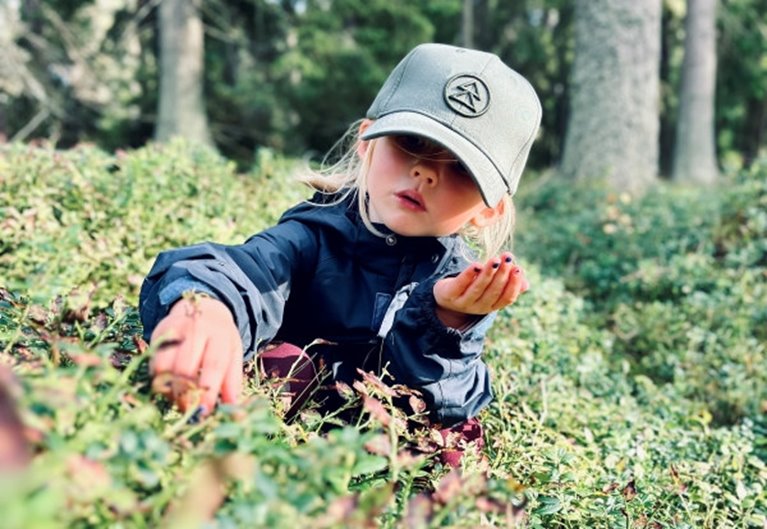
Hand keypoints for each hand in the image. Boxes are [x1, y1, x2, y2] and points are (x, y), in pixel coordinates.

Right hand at [149, 296, 242, 414]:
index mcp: (220, 336)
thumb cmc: (221, 340)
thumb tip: (232, 408)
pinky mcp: (159, 333)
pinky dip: (158, 379)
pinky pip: (153, 362)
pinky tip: (168, 385)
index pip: (214, 365)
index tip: (204, 412)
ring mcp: (176, 330)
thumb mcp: (233, 354)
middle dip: (185, 394)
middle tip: (188, 410)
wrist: (205, 309)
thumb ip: (232, 380)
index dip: (208, 391)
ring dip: (169, 389)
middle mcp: (197, 330)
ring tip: (178, 399)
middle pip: (186, 367)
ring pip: (165, 366)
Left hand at [433, 252, 528, 327]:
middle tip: (508, 258)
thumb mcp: (491, 288)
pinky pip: (460, 284)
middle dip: (502, 274)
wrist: (446, 297)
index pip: (506, 298)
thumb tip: (526, 284)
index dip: (513, 285)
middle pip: (493, 291)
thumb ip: (508, 284)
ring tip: (495, 259)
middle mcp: (479, 307)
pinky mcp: (450, 294)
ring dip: (488, 273)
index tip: (518, 269)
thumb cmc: (473, 288)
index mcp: (492, 305)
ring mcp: (463, 302)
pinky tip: (476, 265)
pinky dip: (468, 275)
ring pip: (478, 288)